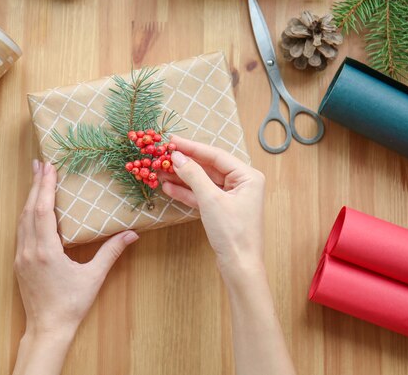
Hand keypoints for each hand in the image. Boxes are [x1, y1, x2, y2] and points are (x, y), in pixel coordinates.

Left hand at [14, 160, 138, 336]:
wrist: (47, 329)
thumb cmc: (71, 304)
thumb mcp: (93, 277)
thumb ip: (111, 252)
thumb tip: (132, 234)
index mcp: (46, 250)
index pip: (43, 210)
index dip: (46, 187)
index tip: (49, 167)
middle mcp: (29, 250)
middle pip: (29, 210)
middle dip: (36, 185)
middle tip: (40, 163)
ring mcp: (21, 256)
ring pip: (22, 220)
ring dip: (29, 198)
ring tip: (37, 179)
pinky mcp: (19, 263)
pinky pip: (21, 231)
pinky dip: (27, 214)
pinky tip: (32, 208)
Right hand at [160, 135, 264, 278]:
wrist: (239, 266)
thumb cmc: (232, 233)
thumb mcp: (211, 200)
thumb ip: (193, 175)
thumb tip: (176, 157)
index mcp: (248, 176)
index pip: (216, 155)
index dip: (192, 147)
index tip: (172, 141)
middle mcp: (242, 183)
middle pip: (209, 167)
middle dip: (185, 163)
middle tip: (162, 155)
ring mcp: (232, 197)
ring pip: (203, 181)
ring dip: (182, 177)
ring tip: (160, 170)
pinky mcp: (222, 210)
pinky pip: (202, 195)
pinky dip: (186, 192)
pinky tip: (168, 186)